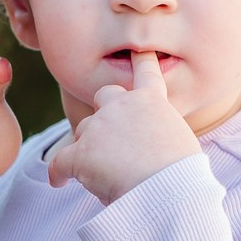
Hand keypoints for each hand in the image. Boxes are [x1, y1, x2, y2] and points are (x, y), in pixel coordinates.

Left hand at [47, 49, 201, 205]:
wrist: (168, 188)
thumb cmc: (181, 173)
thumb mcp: (179, 141)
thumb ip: (159, 133)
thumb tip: (145, 151)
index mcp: (151, 100)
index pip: (145, 71)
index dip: (140, 60)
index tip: (138, 52)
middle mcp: (122, 105)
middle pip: (104, 96)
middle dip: (104, 111)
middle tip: (110, 136)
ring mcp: (99, 126)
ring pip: (83, 130)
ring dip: (88, 145)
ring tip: (100, 172)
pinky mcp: (81, 153)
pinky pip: (60, 161)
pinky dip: (59, 172)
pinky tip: (59, 182)